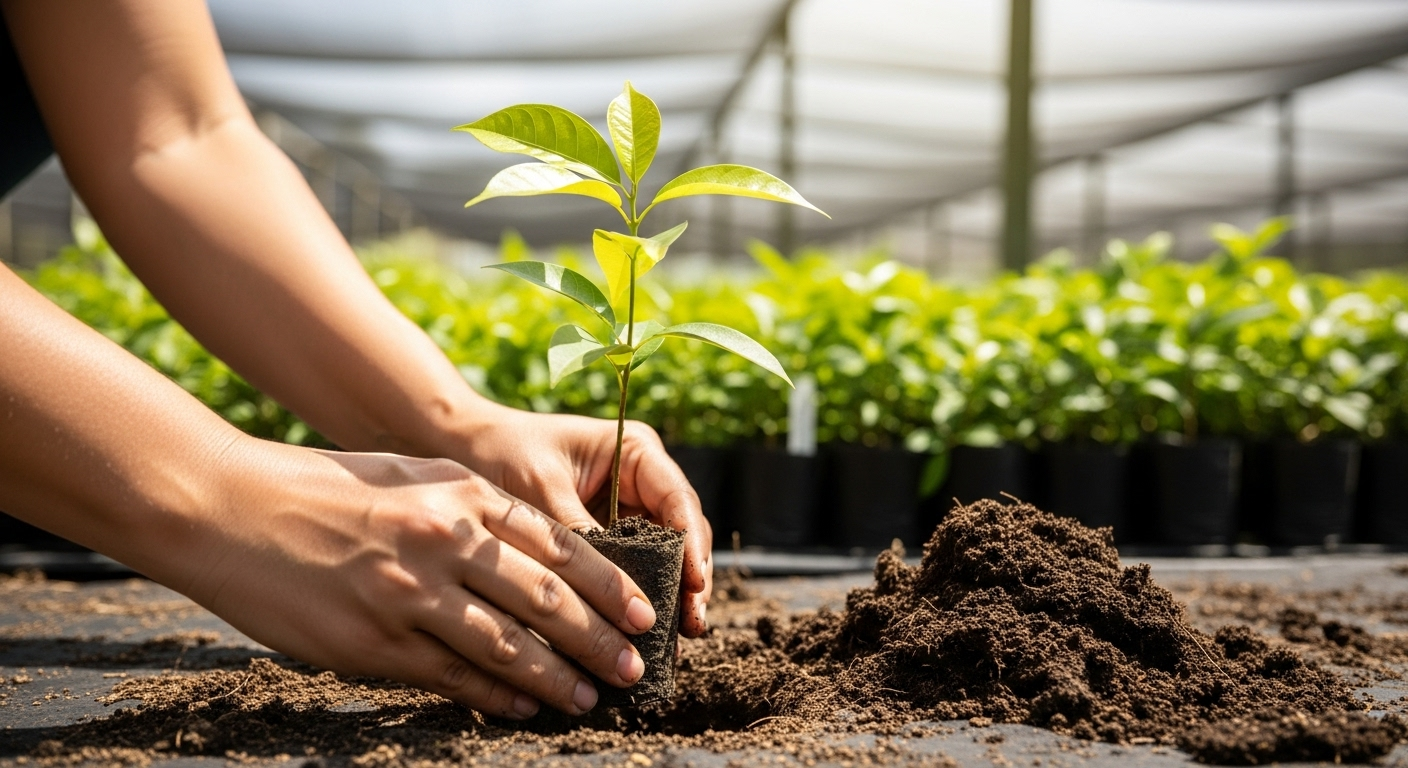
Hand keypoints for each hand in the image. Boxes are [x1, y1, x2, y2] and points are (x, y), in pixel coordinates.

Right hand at [185, 442, 659, 718]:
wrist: (227, 509)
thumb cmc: (320, 488)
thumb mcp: (407, 474)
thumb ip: (470, 505)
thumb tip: (534, 548)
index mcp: (458, 494)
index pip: (557, 545)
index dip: (607, 584)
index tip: (641, 612)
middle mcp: (442, 541)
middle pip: (544, 599)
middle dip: (598, 638)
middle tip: (633, 666)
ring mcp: (408, 595)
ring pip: (506, 645)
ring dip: (556, 677)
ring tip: (588, 697)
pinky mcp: (374, 642)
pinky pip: (451, 676)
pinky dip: (495, 695)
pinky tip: (524, 707)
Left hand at [453, 404, 712, 637]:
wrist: (464, 447)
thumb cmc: (502, 453)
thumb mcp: (540, 491)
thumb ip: (578, 536)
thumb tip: (608, 594)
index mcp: (635, 451)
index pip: (678, 499)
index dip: (692, 544)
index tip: (694, 584)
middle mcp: (641, 480)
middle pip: (682, 532)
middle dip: (689, 578)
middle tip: (690, 624)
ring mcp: (629, 509)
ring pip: (666, 556)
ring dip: (671, 594)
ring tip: (676, 638)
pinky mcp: (610, 537)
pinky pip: (634, 568)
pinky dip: (640, 597)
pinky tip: (641, 632)